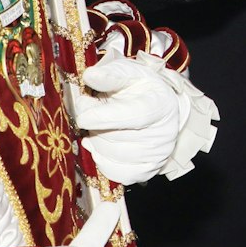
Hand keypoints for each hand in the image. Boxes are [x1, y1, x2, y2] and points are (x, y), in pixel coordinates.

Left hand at [72, 52, 218, 183]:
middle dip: (94, 126)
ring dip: (95, 141)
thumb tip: (90, 76)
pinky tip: (100, 146)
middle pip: (116, 137)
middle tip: (89, 112)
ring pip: (111, 155)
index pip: (132, 116)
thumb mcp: (128, 73)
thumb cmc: (141, 88)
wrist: (158, 106)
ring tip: (97, 126)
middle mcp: (163, 133)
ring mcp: (157, 155)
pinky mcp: (148, 170)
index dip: (105, 118)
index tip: (82, 117)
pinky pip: (116, 173)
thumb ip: (110, 75)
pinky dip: (102, 160)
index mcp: (160, 105)